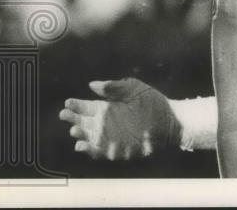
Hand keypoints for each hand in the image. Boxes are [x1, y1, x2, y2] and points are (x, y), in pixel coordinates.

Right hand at [59, 78, 180, 160]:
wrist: (171, 121)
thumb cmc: (153, 102)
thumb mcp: (134, 89)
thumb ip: (114, 87)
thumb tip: (92, 84)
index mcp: (107, 108)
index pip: (86, 107)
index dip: (76, 105)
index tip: (68, 102)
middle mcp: (105, 124)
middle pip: (83, 123)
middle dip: (73, 119)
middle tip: (65, 115)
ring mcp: (110, 138)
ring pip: (88, 138)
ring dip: (79, 136)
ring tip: (74, 130)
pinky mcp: (116, 151)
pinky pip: (99, 153)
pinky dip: (89, 151)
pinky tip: (82, 146)